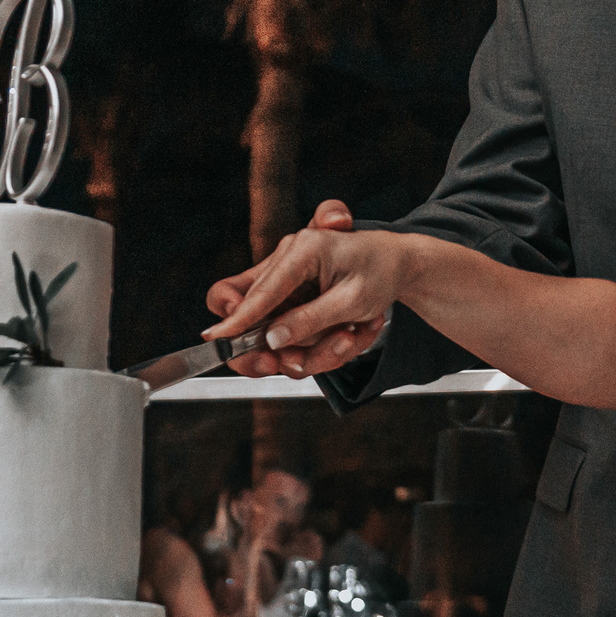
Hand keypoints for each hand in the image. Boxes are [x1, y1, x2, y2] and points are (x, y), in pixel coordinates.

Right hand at [202, 204, 401, 378]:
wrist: (397, 265)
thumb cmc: (379, 271)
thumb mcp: (353, 298)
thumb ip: (310, 318)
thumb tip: (273, 339)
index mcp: (299, 252)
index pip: (257, 291)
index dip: (236, 319)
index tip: (218, 339)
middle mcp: (285, 266)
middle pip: (250, 314)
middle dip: (263, 348)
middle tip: (273, 364)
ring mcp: (286, 288)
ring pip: (273, 334)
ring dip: (312, 350)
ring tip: (352, 337)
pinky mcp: (292, 306)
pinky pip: (294, 339)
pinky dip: (324, 348)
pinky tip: (356, 333)